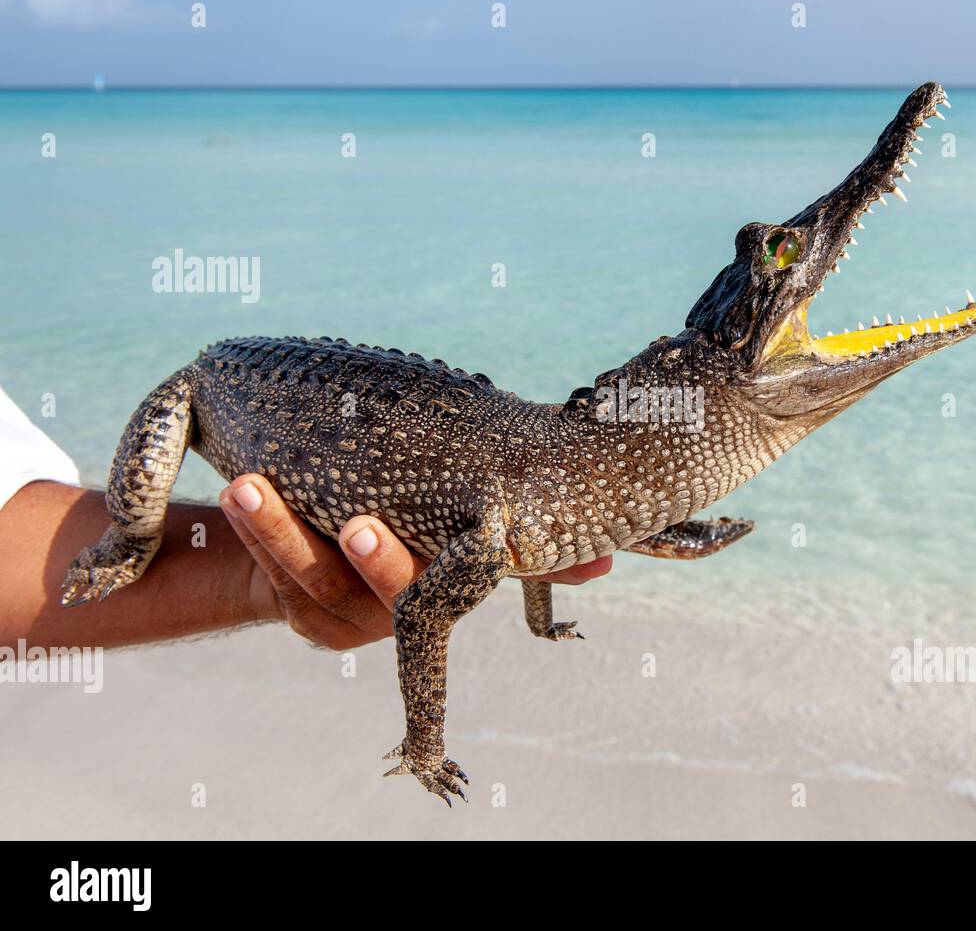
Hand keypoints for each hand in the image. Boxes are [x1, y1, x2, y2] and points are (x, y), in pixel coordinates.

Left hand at [219, 474, 610, 650]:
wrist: (328, 550)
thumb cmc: (412, 526)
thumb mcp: (469, 532)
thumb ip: (532, 550)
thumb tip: (606, 569)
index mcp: (448, 589)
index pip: (466, 580)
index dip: (473, 567)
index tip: (480, 540)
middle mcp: (400, 613)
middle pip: (388, 596)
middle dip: (374, 559)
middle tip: (359, 522)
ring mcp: (346, 620)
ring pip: (315, 581)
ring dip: (282, 533)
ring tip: (251, 485)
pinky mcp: (302, 617)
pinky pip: (276, 578)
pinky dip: (256, 536)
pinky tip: (241, 490)